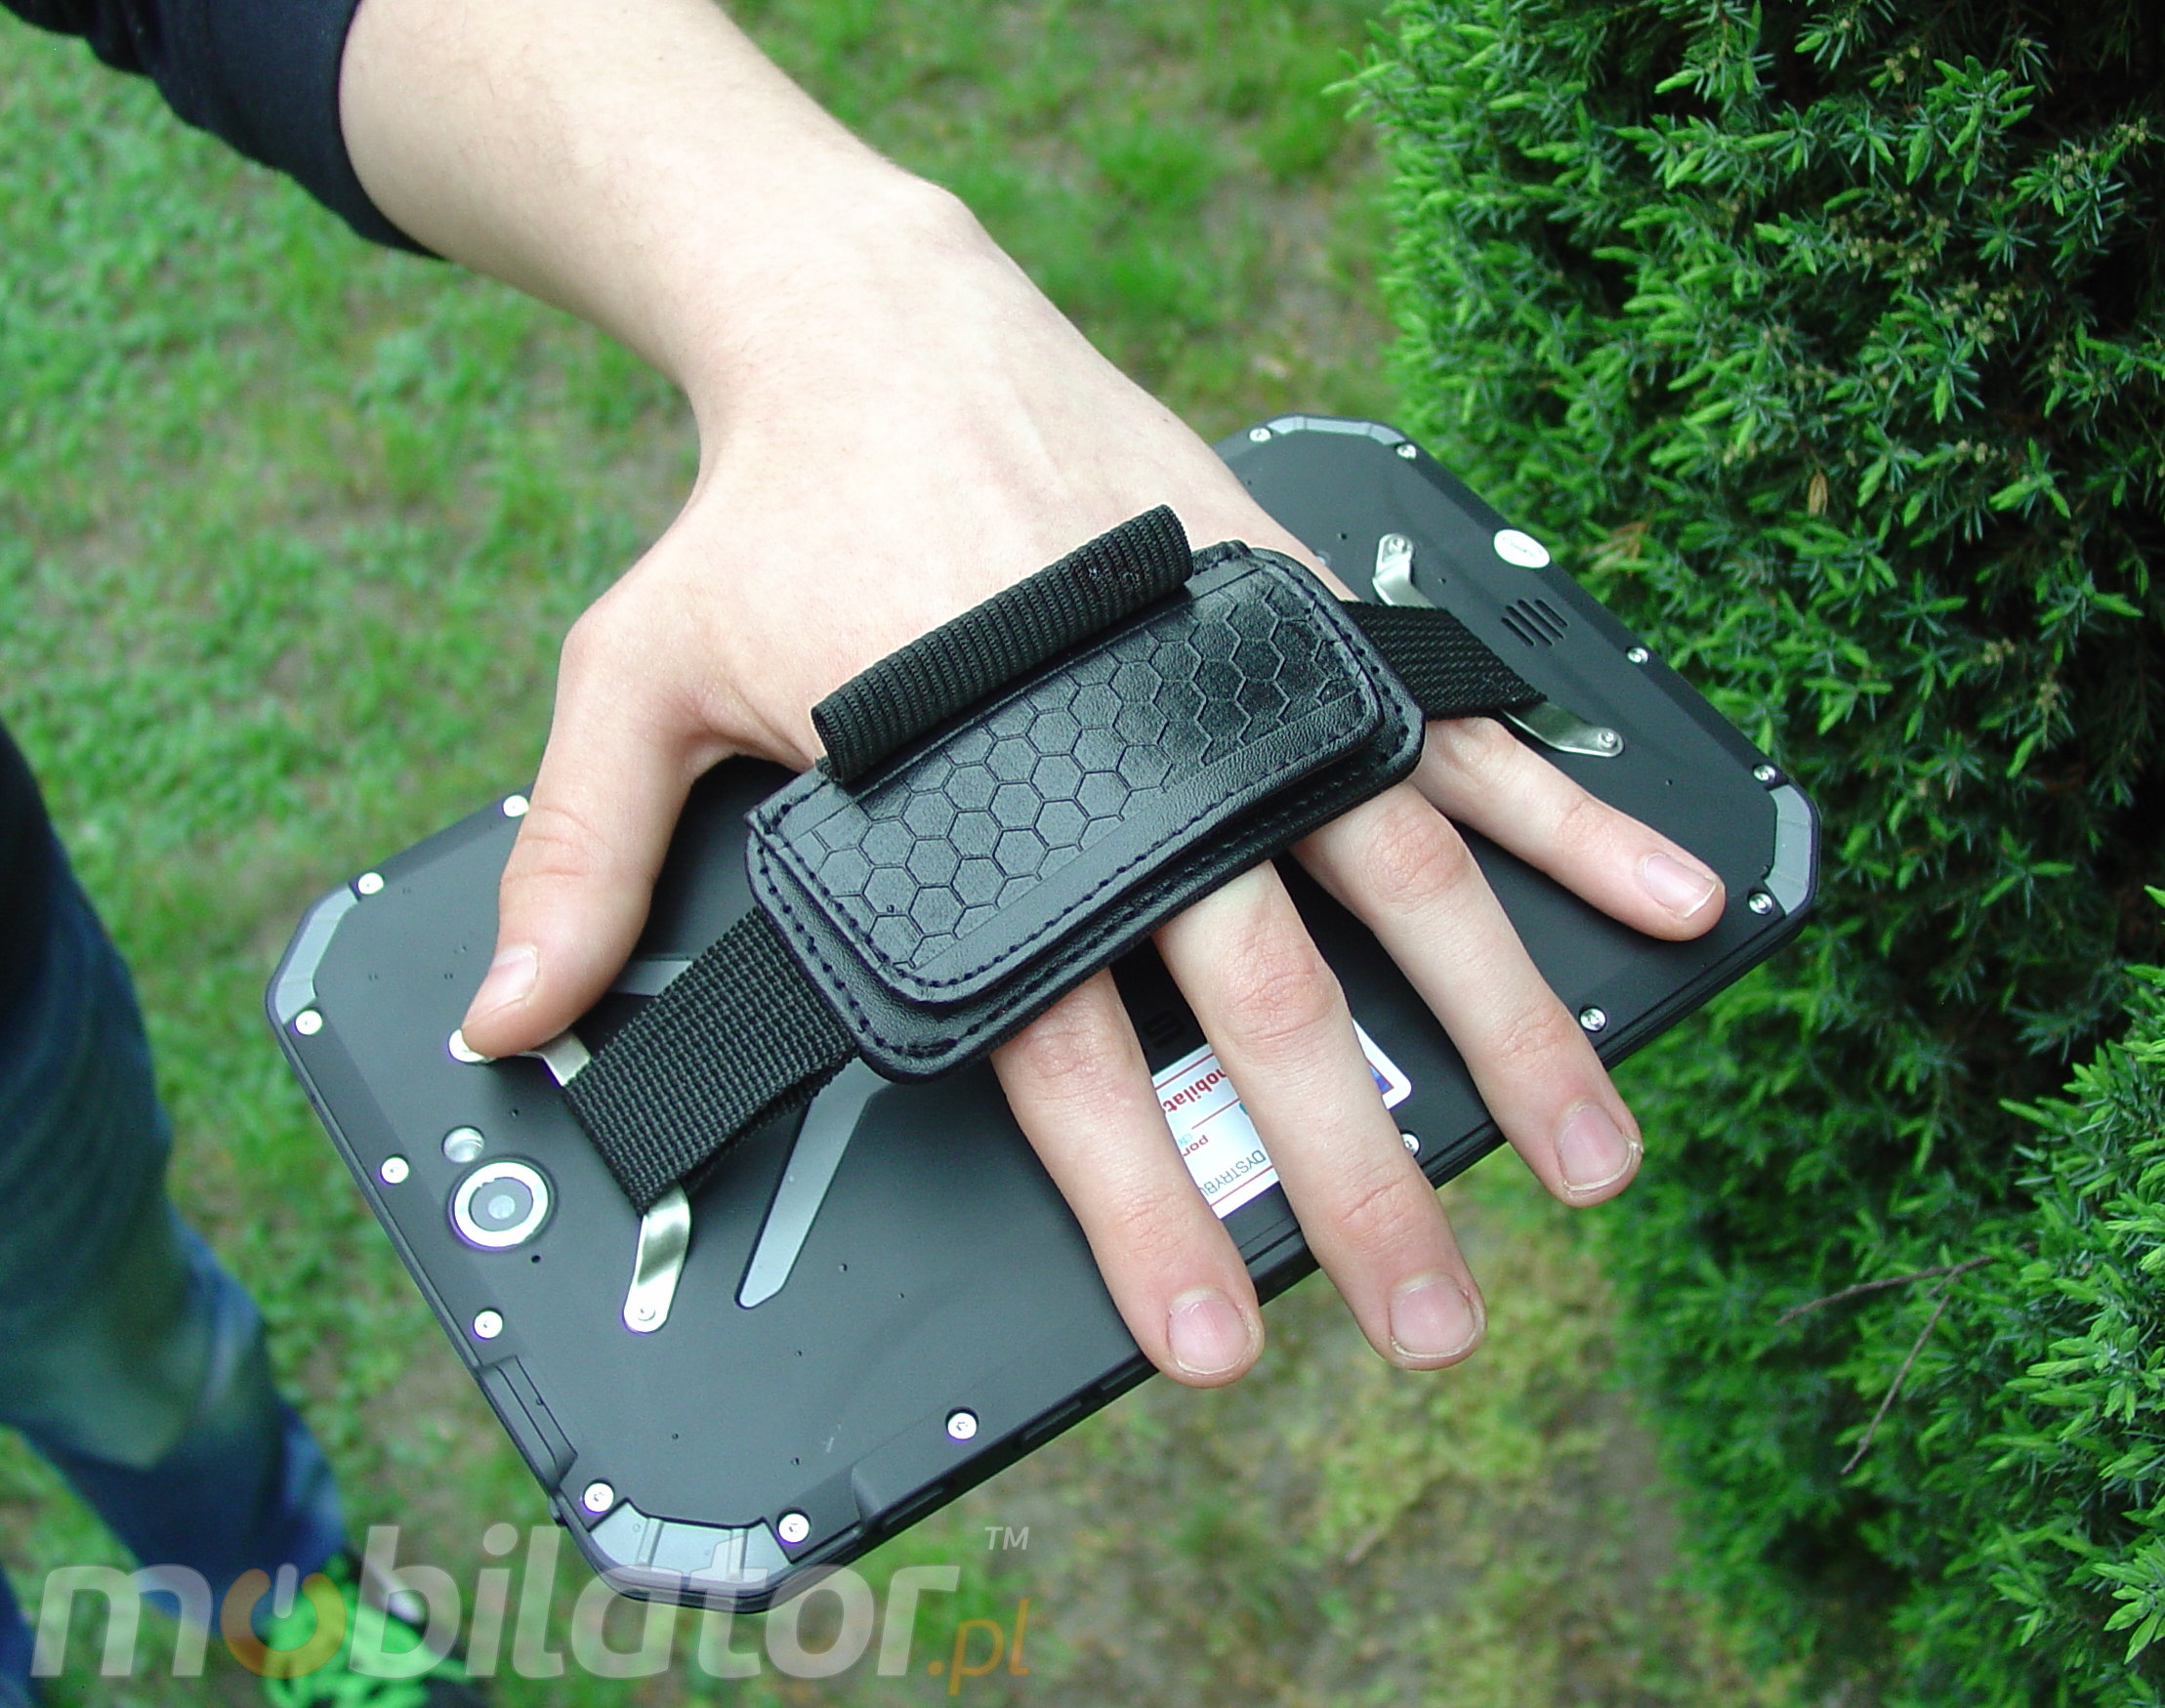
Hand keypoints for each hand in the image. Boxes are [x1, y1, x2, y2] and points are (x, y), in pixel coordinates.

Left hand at [343, 0, 1723, 1387]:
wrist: (881, 318)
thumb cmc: (767, 513)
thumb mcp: (637, 678)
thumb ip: (587, 861)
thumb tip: (508, 1024)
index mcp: (988, 813)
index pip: (1062, 1049)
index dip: (1136, 1208)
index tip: (1210, 1341)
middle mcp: (1136, 763)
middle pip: (1258, 1004)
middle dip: (1349, 1176)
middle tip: (1426, 1321)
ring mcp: (1240, 683)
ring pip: (1396, 884)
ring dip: (1506, 1032)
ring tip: (1590, 1165)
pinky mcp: (1302, 610)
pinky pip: (1452, 729)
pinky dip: (1566, 818)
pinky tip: (1671, 896)